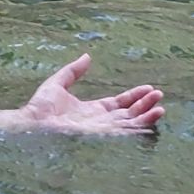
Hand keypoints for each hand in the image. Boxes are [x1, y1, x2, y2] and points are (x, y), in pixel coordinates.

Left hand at [22, 54, 162, 135]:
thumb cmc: (40, 107)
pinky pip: (125, 132)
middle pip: (128, 113)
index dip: (134, 96)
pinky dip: (140, 126)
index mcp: (92, 110)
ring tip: (160, 107)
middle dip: (144, 105)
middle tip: (159, 95)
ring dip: (146, 116)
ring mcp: (101, 130)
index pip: (119, 103)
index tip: (148, 88)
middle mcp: (100, 121)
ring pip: (130, 123)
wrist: (33, 123)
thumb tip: (87, 56)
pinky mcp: (101, 136)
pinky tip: (151, 117)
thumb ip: (73, 71)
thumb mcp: (58, 83)